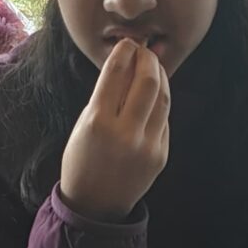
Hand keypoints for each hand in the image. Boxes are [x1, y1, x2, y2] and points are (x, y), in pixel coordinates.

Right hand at [60, 38, 170, 222]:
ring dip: (160, 76)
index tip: (127, 43)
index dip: (125, 52)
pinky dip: (160, 101)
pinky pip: (164, 119)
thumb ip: (105, 96)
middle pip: (147, 81)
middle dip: (148, 59)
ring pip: (163, 98)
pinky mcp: (161, 155)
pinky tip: (155, 92)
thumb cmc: (82, 160)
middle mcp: (125, 133)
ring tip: (153, 67)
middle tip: (144, 51)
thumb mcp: (83, 125)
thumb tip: (126, 64)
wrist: (95, 204)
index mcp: (97, 122)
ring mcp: (146, 145)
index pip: (116, 74)